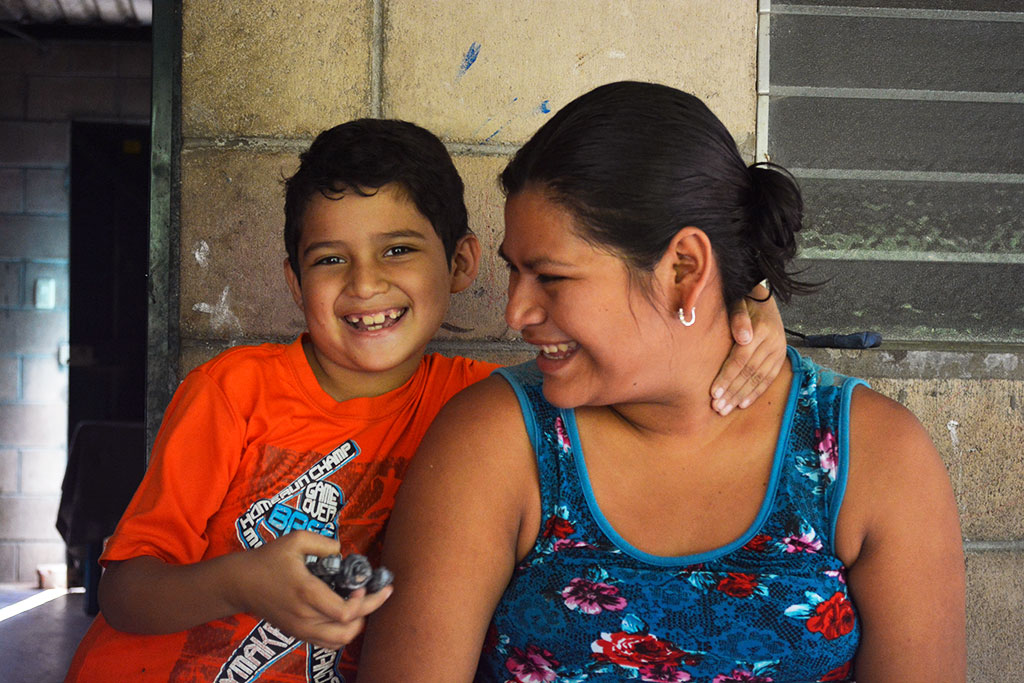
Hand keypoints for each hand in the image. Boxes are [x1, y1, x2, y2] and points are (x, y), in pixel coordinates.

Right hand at [227, 530, 392, 649]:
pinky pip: (327, 642)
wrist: (240, 583)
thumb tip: (342, 551)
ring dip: (357, 624)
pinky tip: (347, 614)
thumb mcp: (295, 539)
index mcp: (306, 593)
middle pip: (347, 630)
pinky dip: (342, 632)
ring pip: (339, 641)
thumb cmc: (268, 559)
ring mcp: (300, 629)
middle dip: (368, 612)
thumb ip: (323, 542)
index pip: (344, 612)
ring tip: (363, 604)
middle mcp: (305, 617)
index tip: (363, 584)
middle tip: (378, 594)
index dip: (363, 601)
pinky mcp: (296, 633)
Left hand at [711, 283, 786, 414]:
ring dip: (742, 396)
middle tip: (717, 407)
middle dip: (732, 392)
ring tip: (725, 409)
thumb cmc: (743, 299)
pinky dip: (756, 392)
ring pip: (759, 378)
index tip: (713, 392)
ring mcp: (778, 350)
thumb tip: (743, 338)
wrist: (763, 295)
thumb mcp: (739, 302)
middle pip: (750, 372)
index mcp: (761, 329)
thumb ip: (739, 318)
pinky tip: (743, 404)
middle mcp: (773, 341)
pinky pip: (769, 378)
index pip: (741, 359)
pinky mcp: (780, 356)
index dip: (727, 377)